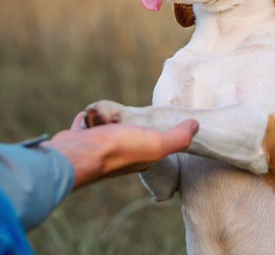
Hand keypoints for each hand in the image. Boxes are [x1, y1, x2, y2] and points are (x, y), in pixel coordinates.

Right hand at [44, 112, 198, 188]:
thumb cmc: (118, 149)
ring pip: (104, 125)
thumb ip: (178, 137)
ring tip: (102, 117)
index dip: (150, 127)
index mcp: (140, 157)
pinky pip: (85, 124)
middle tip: (119, 119)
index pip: (150, 139)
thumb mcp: (157, 143)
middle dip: (121, 119)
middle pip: (124, 128)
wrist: (78, 154)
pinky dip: (86, 120)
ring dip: (103, 116)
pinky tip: (87, 119)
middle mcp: (119, 154)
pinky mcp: (80, 140)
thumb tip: (196, 125)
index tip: (147, 119)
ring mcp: (98, 148)